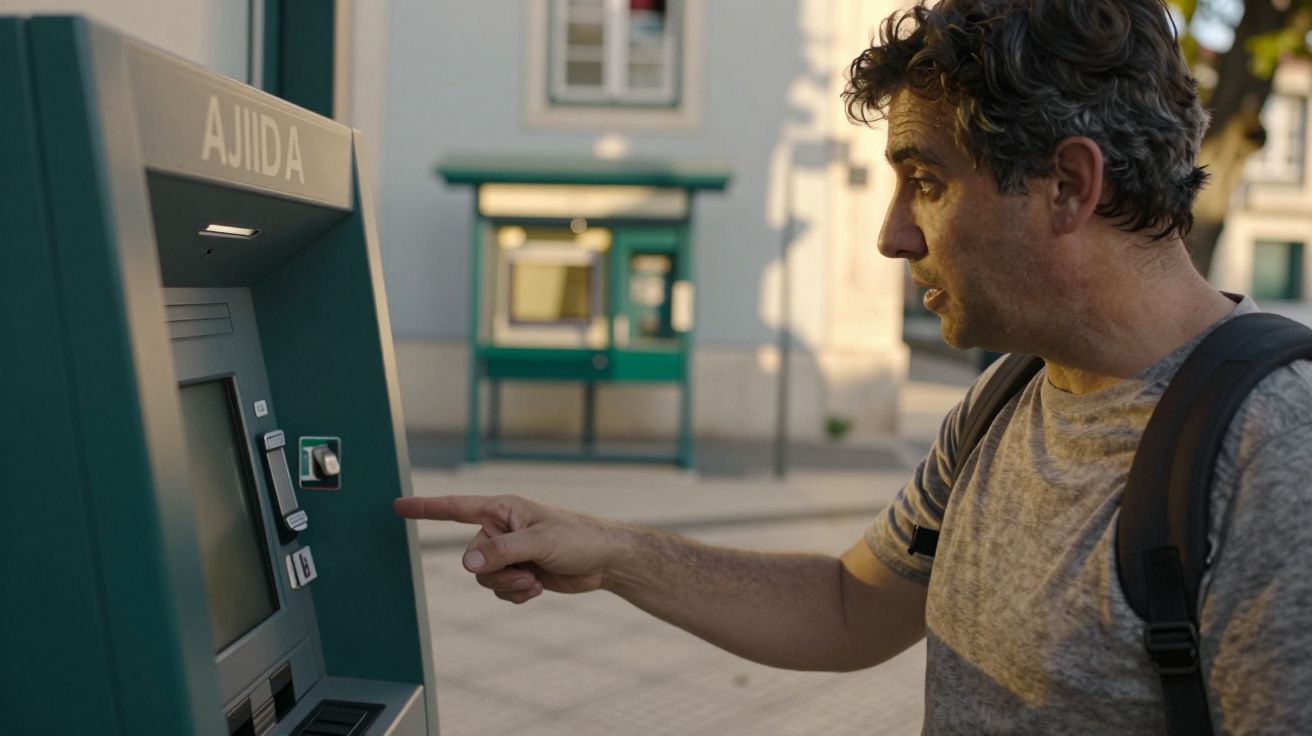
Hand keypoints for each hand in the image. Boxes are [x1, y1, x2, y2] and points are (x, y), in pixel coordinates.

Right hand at [393, 495, 627, 603]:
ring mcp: (509, 552)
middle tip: (528, 571)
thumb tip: (467, 564)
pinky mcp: (518, 572)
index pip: (456, 509)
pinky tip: (537, 588)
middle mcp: (501, 529)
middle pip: (471, 558)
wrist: (604, 561)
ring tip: (535, 579)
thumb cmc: (577, 538)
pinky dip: (515, 594)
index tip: (397, 506)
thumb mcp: (539, 542)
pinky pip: (499, 590)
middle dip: (497, 571)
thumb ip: (501, 552)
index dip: (425, 509)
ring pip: (483, 578)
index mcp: (502, 510)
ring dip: (508, 585)